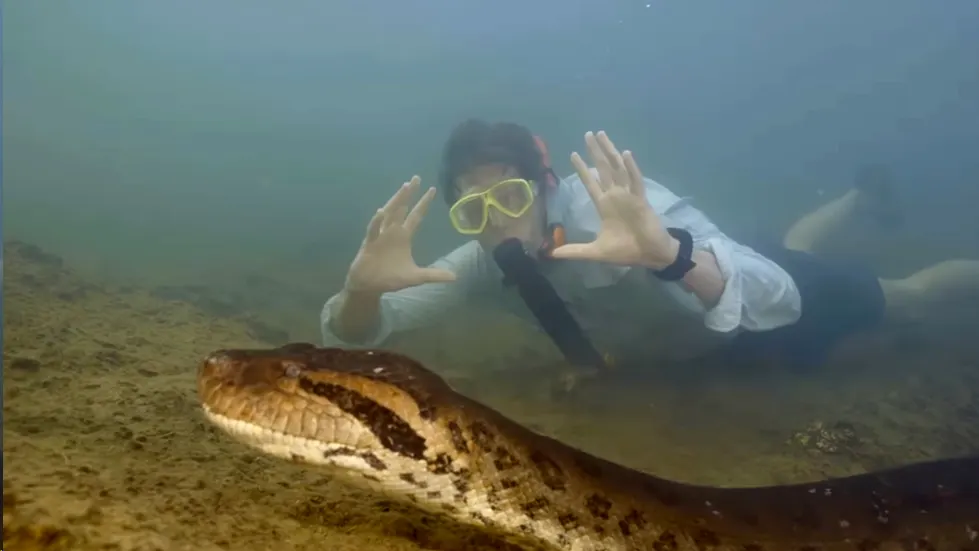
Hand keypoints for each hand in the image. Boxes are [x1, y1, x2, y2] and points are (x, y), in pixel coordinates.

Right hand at [345, 176, 455, 293]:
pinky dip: (377, 222)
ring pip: (389, 214)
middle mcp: (393, 232)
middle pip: (402, 208)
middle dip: (409, 194)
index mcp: (404, 236)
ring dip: (396, 201)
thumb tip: (455, 277)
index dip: (423, 203)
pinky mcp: (369, 243)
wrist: (370, 286)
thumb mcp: (416, 277)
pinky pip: (373, 230)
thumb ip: (434, 275)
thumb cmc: (390, 278)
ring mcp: (380, 235)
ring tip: (405, 187)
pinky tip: (380, 212)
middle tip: (417, 178)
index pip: (416, 216)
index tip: (432, 189)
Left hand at [550, 131, 679, 269]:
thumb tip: (552, 254)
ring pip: (618, 169)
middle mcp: (615, 196)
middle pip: (603, 169)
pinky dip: (631, 167)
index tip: (574, 154)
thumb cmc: (627, 251)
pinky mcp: (641, 200)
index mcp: (604, 206)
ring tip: (603, 135)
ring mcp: (629, 196)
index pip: (591, 183)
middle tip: (589, 133)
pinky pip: (635, 181)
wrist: (651, 256)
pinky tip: (625, 153)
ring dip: (610, 152)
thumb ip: (575, 251)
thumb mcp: (596, 252)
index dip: (582, 169)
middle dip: (595, 152)